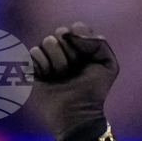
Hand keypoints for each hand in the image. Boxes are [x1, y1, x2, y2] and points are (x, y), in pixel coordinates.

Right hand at [30, 22, 118, 140]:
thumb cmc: (94, 90)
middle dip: (69, 52)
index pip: (76, 27)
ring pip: (47, 41)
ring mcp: (48, 57)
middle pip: (60, 32)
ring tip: (61, 75)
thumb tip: (75, 30)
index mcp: (81, 45)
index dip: (81, 41)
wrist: (76, 113)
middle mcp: (64, 48)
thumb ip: (99, 43)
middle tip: (73, 69)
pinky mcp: (34, 67)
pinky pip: (33, 52)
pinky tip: (48, 76)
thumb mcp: (108, 65)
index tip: (86, 58)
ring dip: (57, 60)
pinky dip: (42, 65)